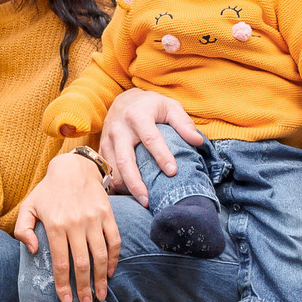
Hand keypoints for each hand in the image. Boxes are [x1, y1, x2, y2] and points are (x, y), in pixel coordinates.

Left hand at [13, 150, 120, 301]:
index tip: (66, 301)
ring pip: (100, 255)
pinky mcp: (107, 215)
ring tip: (101, 295)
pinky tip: (110, 272)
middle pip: (82, 263)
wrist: (74, 168)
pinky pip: (114, 241)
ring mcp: (94, 219)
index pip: (61, 263)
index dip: (63, 285)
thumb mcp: (28, 207)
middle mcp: (76, 223)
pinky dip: (113, 259)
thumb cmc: (48, 191)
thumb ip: (23, 229)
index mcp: (55, 225)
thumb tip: (33, 250)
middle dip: (84, 288)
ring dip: (101, 278)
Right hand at [99, 88, 203, 203]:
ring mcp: (108, 140)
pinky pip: (106, 170)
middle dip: (136, 183)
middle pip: (125, 160)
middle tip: (148, 200)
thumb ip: (183, 123)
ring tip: (141, 200)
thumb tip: (198, 141)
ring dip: (126, 187)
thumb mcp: (169, 106)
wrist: (124, 100)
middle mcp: (120, 129)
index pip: (150, 138)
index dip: (161, 156)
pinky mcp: (102, 149)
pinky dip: (117, 184)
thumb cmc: (151, 105)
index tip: (173, 172)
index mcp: (138, 116)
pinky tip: (129, 193)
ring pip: (113, 169)